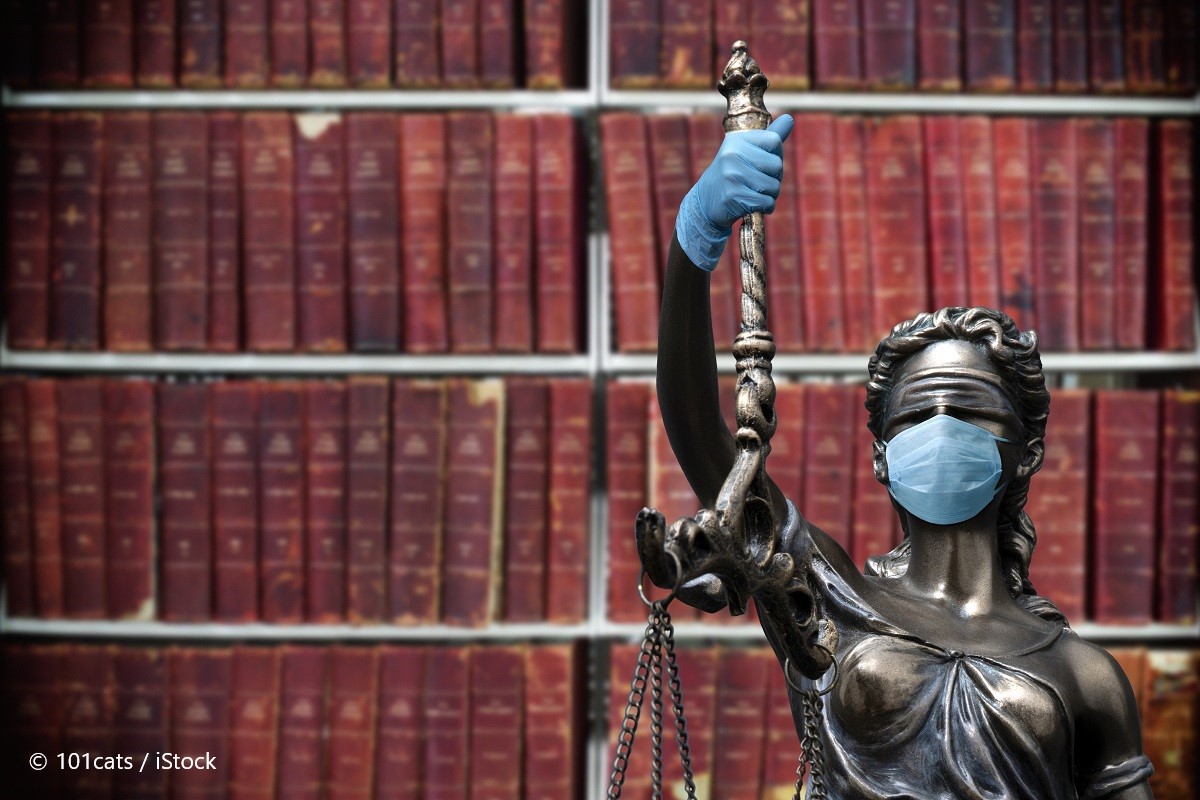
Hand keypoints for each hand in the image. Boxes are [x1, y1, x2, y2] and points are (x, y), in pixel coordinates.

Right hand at [675, 114, 793, 270]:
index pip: (774, 141)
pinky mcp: (734, 196)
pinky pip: (767, 202)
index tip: (763, 163)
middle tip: (758, 181)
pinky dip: (766, 207)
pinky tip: (754, 205)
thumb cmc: (732, 174)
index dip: (775, 155)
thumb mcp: (745, 151)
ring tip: (755, 193)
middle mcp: (733, 154)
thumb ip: (769, 136)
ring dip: (770, 194)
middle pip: (777, 165)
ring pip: (774, 186)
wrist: (705, 202)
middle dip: (774, 178)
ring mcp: (732, 175)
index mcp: (737, 140)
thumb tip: (789, 119)